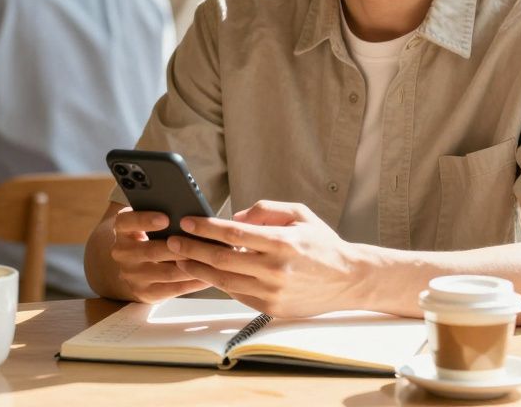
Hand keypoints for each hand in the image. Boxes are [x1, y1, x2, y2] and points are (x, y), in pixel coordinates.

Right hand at [110, 207, 208, 302]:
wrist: (134, 269)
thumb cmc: (149, 238)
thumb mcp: (147, 224)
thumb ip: (162, 218)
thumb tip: (190, 218)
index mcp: (122, 231)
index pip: (127, 222)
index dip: (145, 220)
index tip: (166, 218)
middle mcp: (123, 253)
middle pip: (151, 251)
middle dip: (179, 247)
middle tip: (200, 243)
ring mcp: (132, 275)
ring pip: (166, 272)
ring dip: (190, 266)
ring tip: (210, 260)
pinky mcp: (145, 293)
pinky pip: (173, 289)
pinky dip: (192, 282)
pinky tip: (207, 276)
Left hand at [168, 200, 365, 317]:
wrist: (349, 279)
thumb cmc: (322, 244)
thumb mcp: (299, 214)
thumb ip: (265, 211)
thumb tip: (232, 219)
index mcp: (282, 242)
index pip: (233, 235)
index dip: (206, 228)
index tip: (187, 221)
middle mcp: (275, 269)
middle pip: (222, 260)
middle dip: (192, 249)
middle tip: (172, 241)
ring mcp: (273, 292)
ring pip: (224, 281)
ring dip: (199, 269)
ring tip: (181, 258)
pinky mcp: (271, 308)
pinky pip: (237, 294)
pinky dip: (220, 283)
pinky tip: (207, 273)